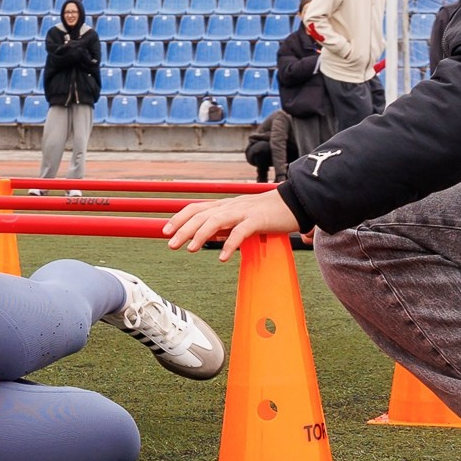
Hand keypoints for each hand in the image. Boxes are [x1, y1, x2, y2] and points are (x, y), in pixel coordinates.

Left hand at [165, 189, 303, 260]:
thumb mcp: (242, 218)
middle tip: (171, 244)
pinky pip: (240, 232)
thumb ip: (226, 226)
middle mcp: (231, 206)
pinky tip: (223, 257)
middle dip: (183, 229)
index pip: (196, 208)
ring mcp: (243, 212)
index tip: (166, 231)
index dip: (179, 218)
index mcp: (226, 206)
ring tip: (190, 249)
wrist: (294, 203)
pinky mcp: (258, 220)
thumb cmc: (268, 213)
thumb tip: (209, 237)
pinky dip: (230, 244)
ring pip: (215, 220)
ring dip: (200, 235)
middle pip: (201, 215)